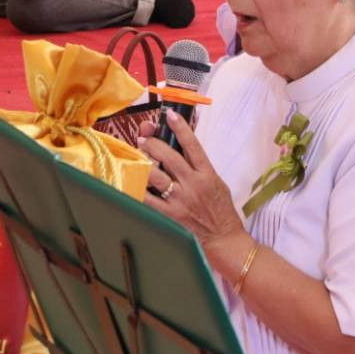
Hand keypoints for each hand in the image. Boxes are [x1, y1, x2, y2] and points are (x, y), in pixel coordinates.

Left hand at [137, 111, 246, 256]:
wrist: (223, 238)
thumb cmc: (221, 210)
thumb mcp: (217, 183)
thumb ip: (201, 167)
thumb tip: (183, 148)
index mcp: (207, 174)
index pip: (193, 145)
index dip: (181, 127)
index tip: (170, 115)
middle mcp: (193, 184)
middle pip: (169, 156)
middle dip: (154, 143)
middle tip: (144, 137)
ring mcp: (180, 200)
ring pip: (156, 174)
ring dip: (144, 161)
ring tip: (137, 154)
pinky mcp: (169, 215)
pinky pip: (148, 199)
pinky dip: (137, 188)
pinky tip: (131, 179)